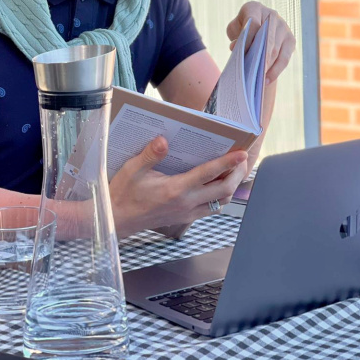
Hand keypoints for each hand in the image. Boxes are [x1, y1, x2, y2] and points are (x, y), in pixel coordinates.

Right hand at [109, 136, 247, 237]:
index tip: (242, 153)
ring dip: (231, 186)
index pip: (209, 173)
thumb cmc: (124, 194)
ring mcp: (187, 213)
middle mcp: (186, 203)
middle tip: (243, 160)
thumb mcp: (133, 169)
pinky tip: (216, 185)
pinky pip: (210, 209)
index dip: (228, 162)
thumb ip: (150, 154)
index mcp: (176, 189)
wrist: (117, 220)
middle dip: (237, 174)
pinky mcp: (184, 218)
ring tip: (234, 171)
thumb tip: (164, 139)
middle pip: (224, 190)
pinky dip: (219, 197)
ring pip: (220, 202)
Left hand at [226, 1, 295, 84]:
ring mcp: (283, 27)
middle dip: (261, 56)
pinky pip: (284, 58)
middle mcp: (271, 15)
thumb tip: (236, 47)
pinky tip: (267, 80)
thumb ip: (234, 36)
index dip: (248, 38)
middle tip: (255, 71)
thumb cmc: (242, 30)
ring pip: (276, 50)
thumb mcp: (234, 29)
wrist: (257, 29)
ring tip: (259, 80)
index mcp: (254, 8)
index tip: (241, 52)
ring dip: (268, 66)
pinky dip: (276, 71)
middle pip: (267, 38)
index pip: (253, 23)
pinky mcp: (291, 40)